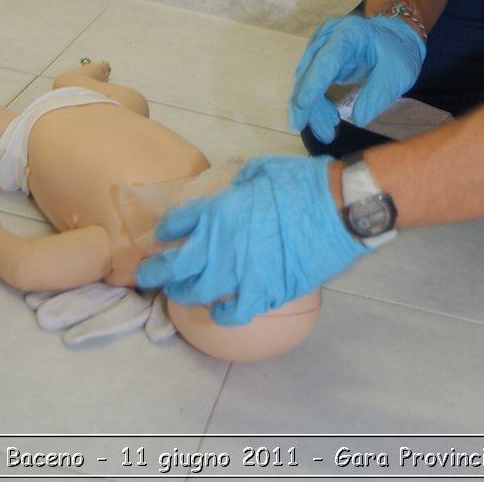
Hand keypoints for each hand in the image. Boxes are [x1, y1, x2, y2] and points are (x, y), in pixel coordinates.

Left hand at [136, 155, 369, 325]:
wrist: (336, 210)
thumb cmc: (300, 184)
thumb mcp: (262, 169)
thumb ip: (237, 183)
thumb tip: (231, 190)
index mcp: (216, 212)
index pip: (176, 224)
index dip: (167, 229)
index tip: (164, 234)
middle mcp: (217, 247)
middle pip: (172, 266)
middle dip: (153, 271)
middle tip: (147, 274)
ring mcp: (237, 275)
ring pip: (194, 293)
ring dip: (181, 292)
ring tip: (179, 292)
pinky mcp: (261, 294)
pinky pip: (230, 313)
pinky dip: (221, 313)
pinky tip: (218, 310)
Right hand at [290, 14, 426, 142]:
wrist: (397, 40)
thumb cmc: (399, 53)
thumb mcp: (398, 73)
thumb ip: (379, 94)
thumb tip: (359, 119)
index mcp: (350, 33)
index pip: (326, 60)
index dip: (312, 83)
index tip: (303, 105)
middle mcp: (328, 36)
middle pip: (309, 72)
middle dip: (310, 106)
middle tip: (325, 135)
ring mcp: (321, 46)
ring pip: (305, 81)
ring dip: (313, 110)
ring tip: (328, 133)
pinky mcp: (319, 58)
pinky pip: (310, 84)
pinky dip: (316, 104)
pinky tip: (327, 119)